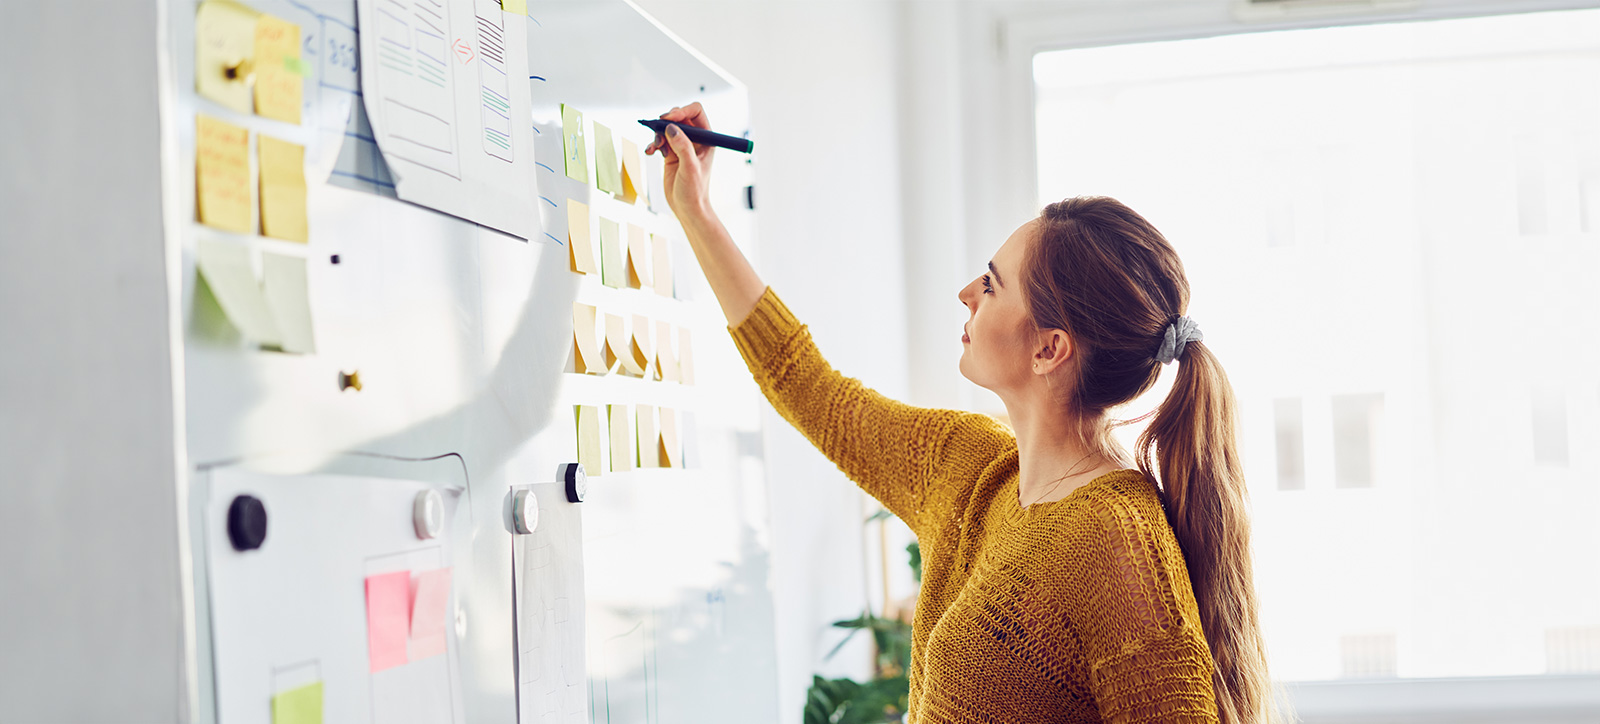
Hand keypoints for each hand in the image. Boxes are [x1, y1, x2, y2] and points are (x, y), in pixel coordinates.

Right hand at [644, 102, 714, 221]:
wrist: (687, 208)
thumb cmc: (695, 191)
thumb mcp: (690, 168)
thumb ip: (683, 147)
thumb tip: (671, 128)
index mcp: (707, 139)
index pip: (696, 112)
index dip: (682, 111)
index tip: (668, 118)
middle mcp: (695, 140)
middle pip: (679, 117)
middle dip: (666, 121)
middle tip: (656, 128)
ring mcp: (682, 146)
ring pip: (667, 128)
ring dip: (657, 134)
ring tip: (654, 147)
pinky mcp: (671, 154)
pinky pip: (659, 141)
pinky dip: (653, 144)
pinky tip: (650, 152)